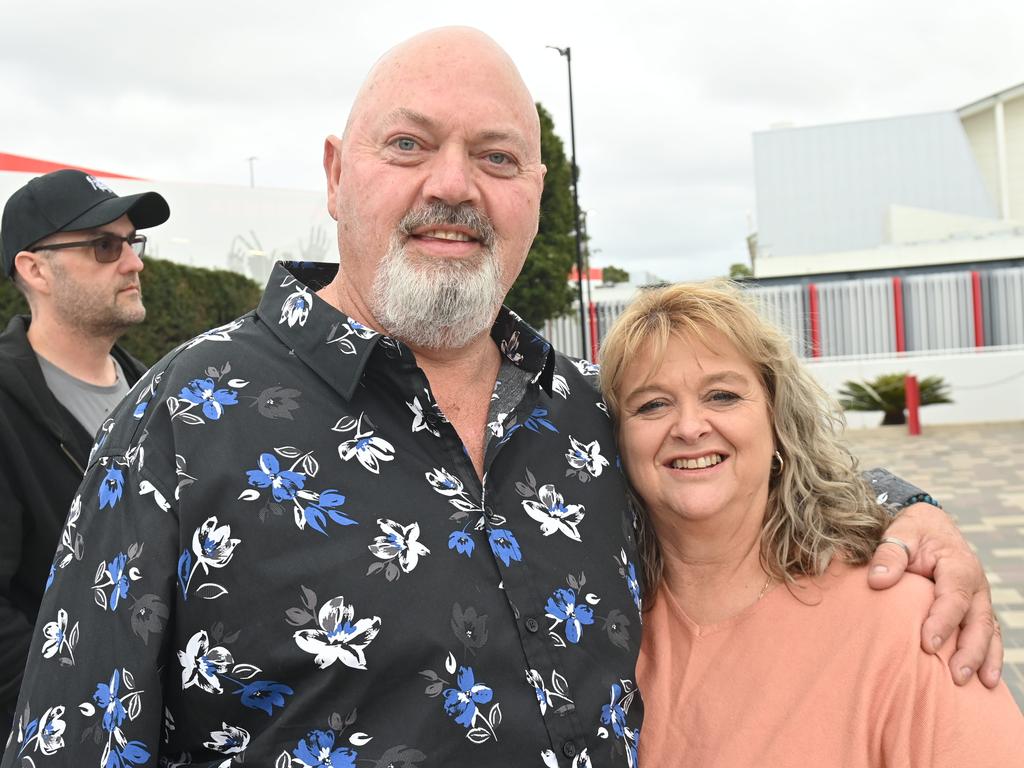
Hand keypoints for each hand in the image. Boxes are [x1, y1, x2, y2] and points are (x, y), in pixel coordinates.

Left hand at [866, 502, 1001, 687]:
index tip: (928, 644)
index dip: (943, 621)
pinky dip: (990, 656)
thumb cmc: (912, 532)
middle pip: (978, 620)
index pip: (953, 597)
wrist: (929, 525)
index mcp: (958, 566)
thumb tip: (878, 580)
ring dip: (984, 658)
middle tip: (955, 675)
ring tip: (977, 683)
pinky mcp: (976, 609)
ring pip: (988, 631)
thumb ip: (889, 555)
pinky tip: (986, 680)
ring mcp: (979, 599)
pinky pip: (989, 634)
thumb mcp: (899, 534)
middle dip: (970, 650)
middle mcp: (975, 584)